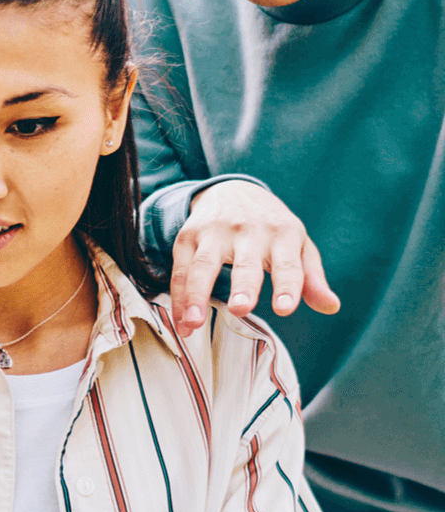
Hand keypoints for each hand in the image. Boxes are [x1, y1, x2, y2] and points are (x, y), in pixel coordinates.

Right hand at [171, 181, 339, 335]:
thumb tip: (331, 306)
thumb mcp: (298, 246)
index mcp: (282, 234)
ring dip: (196, 294)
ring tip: (193, 322)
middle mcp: (248, 230)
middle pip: (245, 262)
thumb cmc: (272, 228)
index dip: (287, 285)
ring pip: (203, 264)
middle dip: (243, 285)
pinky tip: (181, 320)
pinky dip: (179, 296)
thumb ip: (311, 278)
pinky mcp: (189, 235)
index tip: (284, 308)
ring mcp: (215, 231)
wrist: (233, 189)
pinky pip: (181, 269)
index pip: (287, 263)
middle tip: (240, 308)